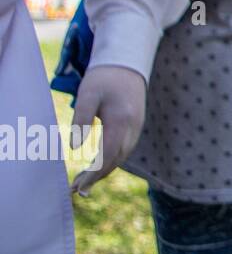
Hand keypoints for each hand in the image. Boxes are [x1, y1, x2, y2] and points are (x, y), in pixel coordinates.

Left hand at [69, 65, 145, 195]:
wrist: (127, 63)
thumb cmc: (103, 78)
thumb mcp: (87, 94)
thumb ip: (80, 119)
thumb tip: (74, 148)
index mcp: (121, 121)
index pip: (107, 156)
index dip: (93, 174)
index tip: (77, 187)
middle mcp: (133, 128)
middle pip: (116, 161)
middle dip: (96, 177)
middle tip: (75, 190)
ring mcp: (136, 127)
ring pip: (121, 157)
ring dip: (103, 171)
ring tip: (81, 181)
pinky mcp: (135, 126)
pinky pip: (123, 149)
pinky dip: (109, 160)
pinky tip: (96, 164)